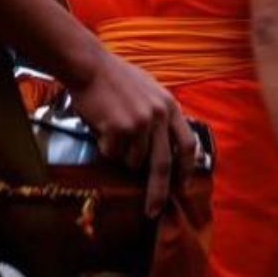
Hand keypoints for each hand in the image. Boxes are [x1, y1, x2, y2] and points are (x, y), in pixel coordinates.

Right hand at [68, 50, 195, 216]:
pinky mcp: (119, 128)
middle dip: (158, 192)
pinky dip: (106, 147)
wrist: (90, 66)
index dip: (186, 169)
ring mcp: (140, 123)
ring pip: (133, 160)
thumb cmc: (117, 79)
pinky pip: (113, 153)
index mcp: (170, 107)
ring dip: (122, 155)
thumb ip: (162, 115)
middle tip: (153, 211)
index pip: (187, 144)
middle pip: (163, 165)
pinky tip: (102, 127)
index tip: (183, 186)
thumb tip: (169, 146)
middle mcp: (160, 116)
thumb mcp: (151, 91)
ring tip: (112, 131)